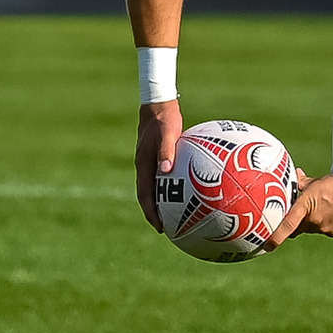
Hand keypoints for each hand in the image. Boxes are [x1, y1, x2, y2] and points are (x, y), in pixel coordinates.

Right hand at [134, 99, 183, 229]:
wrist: (158, 104)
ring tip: (176, 216)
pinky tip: (188, 189)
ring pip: (156, 188)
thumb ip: (166, 151)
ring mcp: (152, 163)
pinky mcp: (160, 158)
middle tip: (168, 228)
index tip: (160, 227)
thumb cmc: (164, 118)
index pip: (145, 195)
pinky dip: (172, 187)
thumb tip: (167, 170)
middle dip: (156, 213)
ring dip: (163, 202)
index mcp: (144, 165)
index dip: (151, 213)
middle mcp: (146, 167)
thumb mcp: (166, 133)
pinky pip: (166, 177)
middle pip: (149, 196)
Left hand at [264, 168, 332, 249]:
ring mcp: (329, 230)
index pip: (287, 225)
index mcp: (307, 207)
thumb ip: (304, 183)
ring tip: (331, 204)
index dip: (275, 237)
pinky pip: (331, 230)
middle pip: (300, 227)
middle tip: (306, 210)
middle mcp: (316, 222)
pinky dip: (332, 223)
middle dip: (299, 221)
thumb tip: (295, 177)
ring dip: (318, 219)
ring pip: (316, 228)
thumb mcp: (319, 181)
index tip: (266, 247)